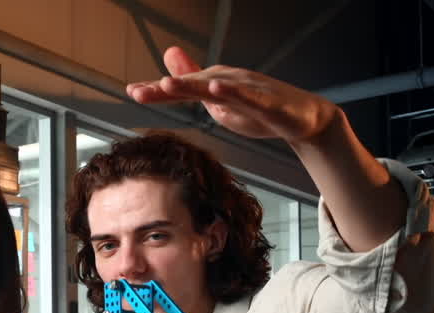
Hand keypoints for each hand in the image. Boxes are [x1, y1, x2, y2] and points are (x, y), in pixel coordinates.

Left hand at [126, 46, 340, 147]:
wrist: (302, 118)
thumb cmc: (258, 110)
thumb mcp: (219, 102)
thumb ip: (194, 88)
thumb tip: (167, 73)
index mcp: (214, 85)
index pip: (181, 90)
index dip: (157, 92)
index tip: (132, 92)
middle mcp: (228, 82)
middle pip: (192, 85)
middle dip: (166, 89)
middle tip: (140, 92)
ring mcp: (248, 89)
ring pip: (216, 87)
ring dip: (192, 84)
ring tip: (168, 85)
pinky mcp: (267, 101)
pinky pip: (248, 96)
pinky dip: (233, 92)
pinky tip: (216, 88)